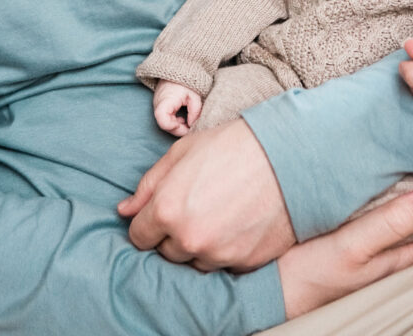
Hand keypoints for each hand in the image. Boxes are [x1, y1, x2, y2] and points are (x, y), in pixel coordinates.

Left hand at [116, 119, 295, 269]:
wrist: (288, 155)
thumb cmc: (234, 146)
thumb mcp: (183, 152)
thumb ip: (149, 184)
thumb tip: (124, 210)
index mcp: (168, 208)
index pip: (139, 236)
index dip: (150, 221)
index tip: (166, 209)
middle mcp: (189, 238)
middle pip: (166, 251)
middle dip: (175, 232)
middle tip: (198, 204)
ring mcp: (217, 254)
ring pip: (194, 261)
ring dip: (200, 244)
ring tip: (221, 212)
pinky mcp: (243, 263)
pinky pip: (223, 266)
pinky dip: (226, 250)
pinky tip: (238, 222)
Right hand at [153, 80, 201, 135]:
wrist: (178, 67)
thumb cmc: (187, 80)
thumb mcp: (195, 96)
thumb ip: (195, 112)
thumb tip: (192, 125)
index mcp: (166, 101)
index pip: (163, 121)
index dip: (174, 128)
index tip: (186, 126)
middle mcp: (158, 104)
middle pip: (164, 124)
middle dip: (178, 129)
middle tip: (191, 128)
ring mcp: (158, 104)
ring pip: (165, 122)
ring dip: (176, 126)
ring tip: (188, 122)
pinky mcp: (161, 105)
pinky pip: (165, 118)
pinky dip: (174, 121)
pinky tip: (183, 119)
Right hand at [279, 178, 412, 318]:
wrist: (268, 288)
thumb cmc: (309, 274)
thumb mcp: (353, 245)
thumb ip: (391, 222)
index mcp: (396, 259)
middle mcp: (388, 255)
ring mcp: (369, 250)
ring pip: (409, 222)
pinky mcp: (349, 241)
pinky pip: (384, 217)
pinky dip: (396, 198)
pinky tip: (386, 181)